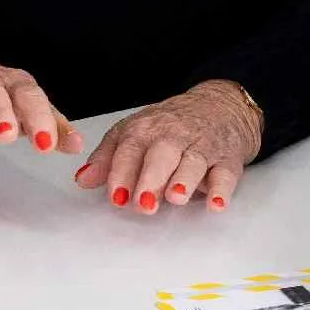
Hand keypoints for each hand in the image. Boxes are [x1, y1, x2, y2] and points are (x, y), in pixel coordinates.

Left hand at [74, 80, 260, 213]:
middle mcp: (173, 136)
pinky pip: (226, 173)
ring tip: (175, 197)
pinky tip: (216, 203)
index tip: (115, 195)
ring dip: (184, 179)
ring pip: (193, 161)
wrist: (220, 106)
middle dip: (151, 178)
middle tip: (143, 203)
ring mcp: (202, 147)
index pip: (130, 149)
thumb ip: (108, 158)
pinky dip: (222, 189)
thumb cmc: (170, 126)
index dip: (121, 172)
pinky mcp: (227, 159)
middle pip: (162, 154)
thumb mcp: (134, 132)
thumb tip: (82, 180)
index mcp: (145, 130)